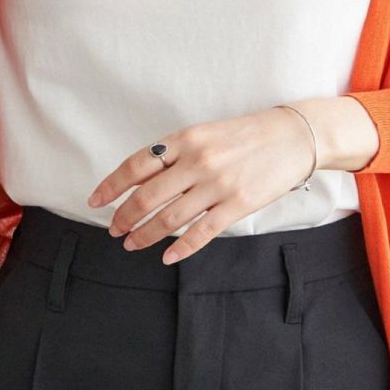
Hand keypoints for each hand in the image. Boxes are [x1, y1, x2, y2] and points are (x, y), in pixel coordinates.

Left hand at [86, 106, 315, 262]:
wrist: (294, 136)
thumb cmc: (248, 134)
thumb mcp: (205, 133)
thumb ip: (176, 153)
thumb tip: (142, 178)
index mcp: (185, 139)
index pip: (136, 165)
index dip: (112, 185)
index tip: (96, 201)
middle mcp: (198, 161)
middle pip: (147, 196)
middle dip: (124, 216)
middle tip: (114, 229)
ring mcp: (217, 184)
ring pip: (169, 218)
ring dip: (145, 235)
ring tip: (132, 244)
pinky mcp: (238, 204)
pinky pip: (201, 232)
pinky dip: (180, 247)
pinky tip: (167, 256)